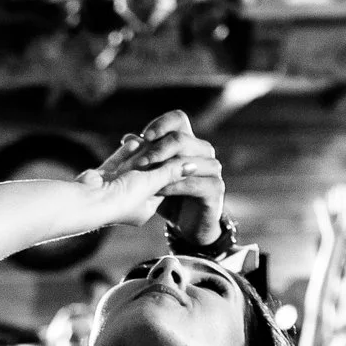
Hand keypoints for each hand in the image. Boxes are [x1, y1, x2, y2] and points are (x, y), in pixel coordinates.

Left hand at [85, 111, 224, 230]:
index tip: (143, 136)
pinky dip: (174, 186)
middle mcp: (204, 151)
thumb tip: (129, 138)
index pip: (178, 119)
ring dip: (164, 168)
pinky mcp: (216, 189)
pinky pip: (194, 183)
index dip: (161, 124)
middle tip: (139, 163)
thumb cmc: (170, 197)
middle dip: (156, 149)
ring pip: (188, 159)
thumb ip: (143, 156)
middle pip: (181, 138)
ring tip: (145, 178)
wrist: (188, 225)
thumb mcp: (152, 176)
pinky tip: (159, 190)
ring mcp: (212, 169)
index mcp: (190, 142)